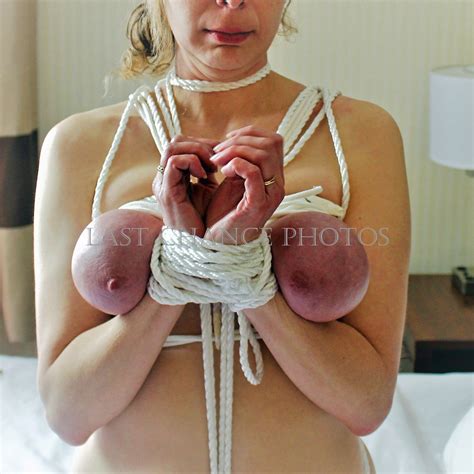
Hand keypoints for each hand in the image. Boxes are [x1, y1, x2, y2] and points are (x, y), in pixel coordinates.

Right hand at [152, 134, 218, 236]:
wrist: (197, 245)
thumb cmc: (204, 220)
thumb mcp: (208, 190)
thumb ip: (209, 172)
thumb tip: (222, 153)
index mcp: (173, 175)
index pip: (182, 144)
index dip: (202, 143)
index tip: (221, 154)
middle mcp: (164, 177)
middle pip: (175, 141)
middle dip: (200, 144)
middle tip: (218, 157)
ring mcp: (163, 183)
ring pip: (173, 148)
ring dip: (197, 151)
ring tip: (212, 166)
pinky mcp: (168, 192)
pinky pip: (175, 163)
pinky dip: (192, 162)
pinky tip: (206, 175)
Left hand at [203, 126, 285, 244]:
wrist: (220, 242)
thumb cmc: (225, 213)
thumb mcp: (233, 181)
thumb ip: (239, 162)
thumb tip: (234, 140)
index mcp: (273, 177)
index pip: (273, 140)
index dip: (249, 133)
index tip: (226, 141)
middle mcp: (277, 184)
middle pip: (271, 143)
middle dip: (239, 141)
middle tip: (217, 152)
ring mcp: (270, 194)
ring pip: (263, 155)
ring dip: (235, 152)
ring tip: (217, 162)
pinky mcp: (258, 204)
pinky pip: (253, 173)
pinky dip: (236, 165)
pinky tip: (223, 172)